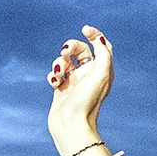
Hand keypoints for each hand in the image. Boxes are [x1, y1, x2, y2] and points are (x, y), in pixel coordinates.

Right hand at [47, 25, 113, 155]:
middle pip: (80, 49)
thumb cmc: (87, 101)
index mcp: (103, 70)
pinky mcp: (61, 89)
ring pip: (64, 60)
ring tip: (59, 74)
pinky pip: (55, 73)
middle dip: (70, 46)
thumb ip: (103, 53)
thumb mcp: (101, 74)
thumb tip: (99, 38)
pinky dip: (53, 74)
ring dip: (58, 62)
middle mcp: (90, 74)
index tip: (85, 29)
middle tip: (65, 52)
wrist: (71, 126)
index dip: (94, 34)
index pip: (101, 45)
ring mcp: (75, 81)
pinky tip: (54, 83)